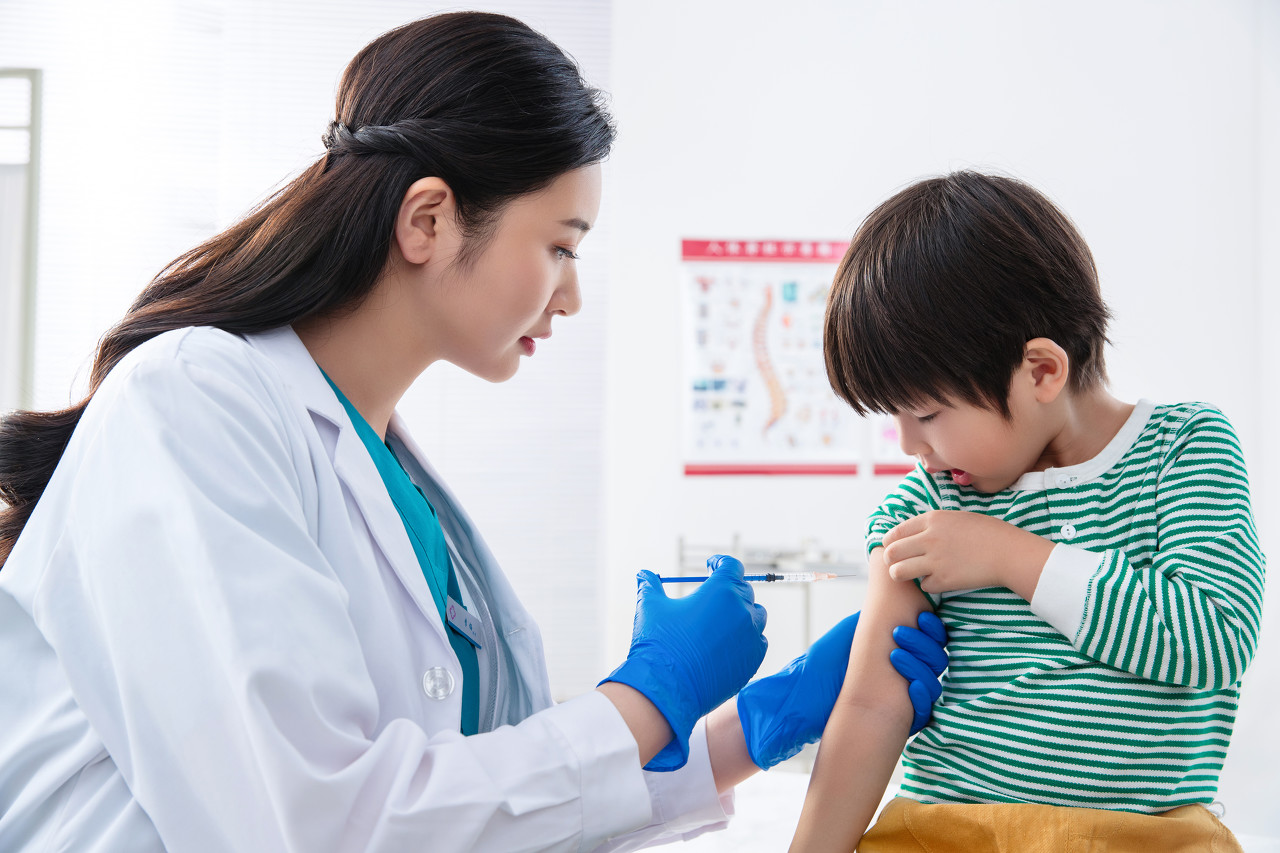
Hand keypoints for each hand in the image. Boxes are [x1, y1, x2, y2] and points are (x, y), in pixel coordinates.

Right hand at [601, 555, 767, 770]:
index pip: (731, 566)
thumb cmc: (658, 643)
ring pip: (756, 616)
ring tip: (722, 621)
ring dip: (742, 614)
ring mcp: (751, 637)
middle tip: (713, 595)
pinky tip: (728, 645)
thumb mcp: (650, 607)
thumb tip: (643, 574)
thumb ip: (650, 585)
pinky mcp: (753, 661)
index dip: (720, 563)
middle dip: (729, 589)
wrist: (666, 688)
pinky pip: (758, 642)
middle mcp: (742, 611)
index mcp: (720, 591)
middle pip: (743, 590)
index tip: (711, 566)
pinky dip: (747, 640)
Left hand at [736, 611, 947, 769]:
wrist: (804, 698)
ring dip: (920, 668)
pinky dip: (922, 697)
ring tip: (894, 655)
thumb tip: (892, 597)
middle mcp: (907, 674)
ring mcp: (906, 698)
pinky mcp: (902, 720)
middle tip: (899, 632)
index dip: (931, 627)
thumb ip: (871, 618)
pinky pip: (924, 711)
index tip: (921, 615)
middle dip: (925, 644)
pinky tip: (911, 688)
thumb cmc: (823, 664)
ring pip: (933, 683)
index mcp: (899, 651)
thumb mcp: (849, 634)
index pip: (930, 639)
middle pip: (937, 659)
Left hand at [880, 510, 1052, 599]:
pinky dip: (929, 585)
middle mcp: (929, 538)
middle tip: (899, 564)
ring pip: (898, 572)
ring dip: (903, 575)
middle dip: (891, 560)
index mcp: (931, 519)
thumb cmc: (988, 533)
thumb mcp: (956, 518)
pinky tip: (940, 580)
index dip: (890, 544)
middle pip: (891, 553)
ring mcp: (935, 560)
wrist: (1009, 551)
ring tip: (912, 575)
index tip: (894, 549)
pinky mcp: (945, 580)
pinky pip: (924, 586)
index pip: (894, 533)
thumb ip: (932, 525)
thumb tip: (910, 535)